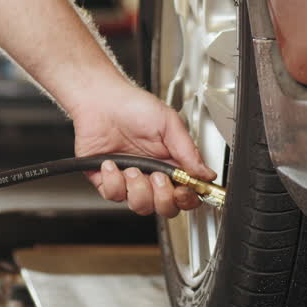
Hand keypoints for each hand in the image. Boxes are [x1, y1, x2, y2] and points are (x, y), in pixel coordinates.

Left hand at [72, 83, 216, 217]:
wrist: (101, 99)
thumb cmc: (133, 106)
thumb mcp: (168, 123)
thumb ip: (188, 151)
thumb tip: (206, 173)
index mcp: (170, 163)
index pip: (186, 192)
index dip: (187, 198)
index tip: (183, 189)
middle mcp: (151, 174)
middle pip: (166, 207)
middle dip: (163, 197)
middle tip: (158, 177)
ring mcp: (130, 179)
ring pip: (140, 206)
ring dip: (138, 189)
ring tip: (132, 168)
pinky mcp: (107, 180)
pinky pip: (113, 194)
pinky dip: (112, 180)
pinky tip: (110, 163)